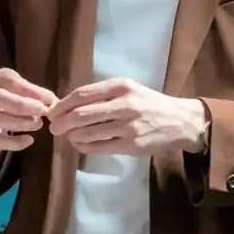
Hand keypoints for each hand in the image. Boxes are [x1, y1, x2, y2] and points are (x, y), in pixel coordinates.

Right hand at [0, 68, 57, 176]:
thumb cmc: (7, 103)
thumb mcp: (19, 92)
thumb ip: (35, 94)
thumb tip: (53, 101)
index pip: (11, 81)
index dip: (31, 90)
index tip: (50, 98)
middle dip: (22, 105)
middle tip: (42, 110)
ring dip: (21, 122)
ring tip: (38, 124)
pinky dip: (15, 142)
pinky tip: (29, 140)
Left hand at [48, 77, 207, 155]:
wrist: (181, 122)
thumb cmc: (148, 103)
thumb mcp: (127, 90)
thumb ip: (101, 95)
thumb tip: (65, 104)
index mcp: (120, 87)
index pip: (82, 94)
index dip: (62, 104)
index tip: (52, 111)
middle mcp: (124, 104)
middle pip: (81, 114)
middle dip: (61, 122)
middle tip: (54, 128)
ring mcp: (128, 126)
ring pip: (87, 132)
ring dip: (72, 136)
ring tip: (69, 136)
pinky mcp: (131, 145)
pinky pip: (99, 147)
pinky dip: (84, 146)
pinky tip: (80, 144)